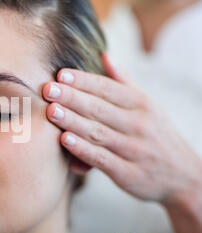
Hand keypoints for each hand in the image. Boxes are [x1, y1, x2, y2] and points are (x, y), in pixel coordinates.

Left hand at [41, 54, 201, 205]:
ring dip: (73, 121)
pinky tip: (64, 140)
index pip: (108, 88)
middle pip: (100, 108)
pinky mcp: (128, 173)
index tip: (61, 74)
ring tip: (51, 111)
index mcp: (142, 104)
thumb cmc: (157, 135)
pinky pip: (102, 159)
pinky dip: (83, 150)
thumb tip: (104, 55)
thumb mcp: (149, 105)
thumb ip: (124, 81)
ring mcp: (134, 149)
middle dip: (72, 98)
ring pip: (98, 132)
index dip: (84, 81)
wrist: (184, 177)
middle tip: (48, 89)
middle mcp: (139, 124)